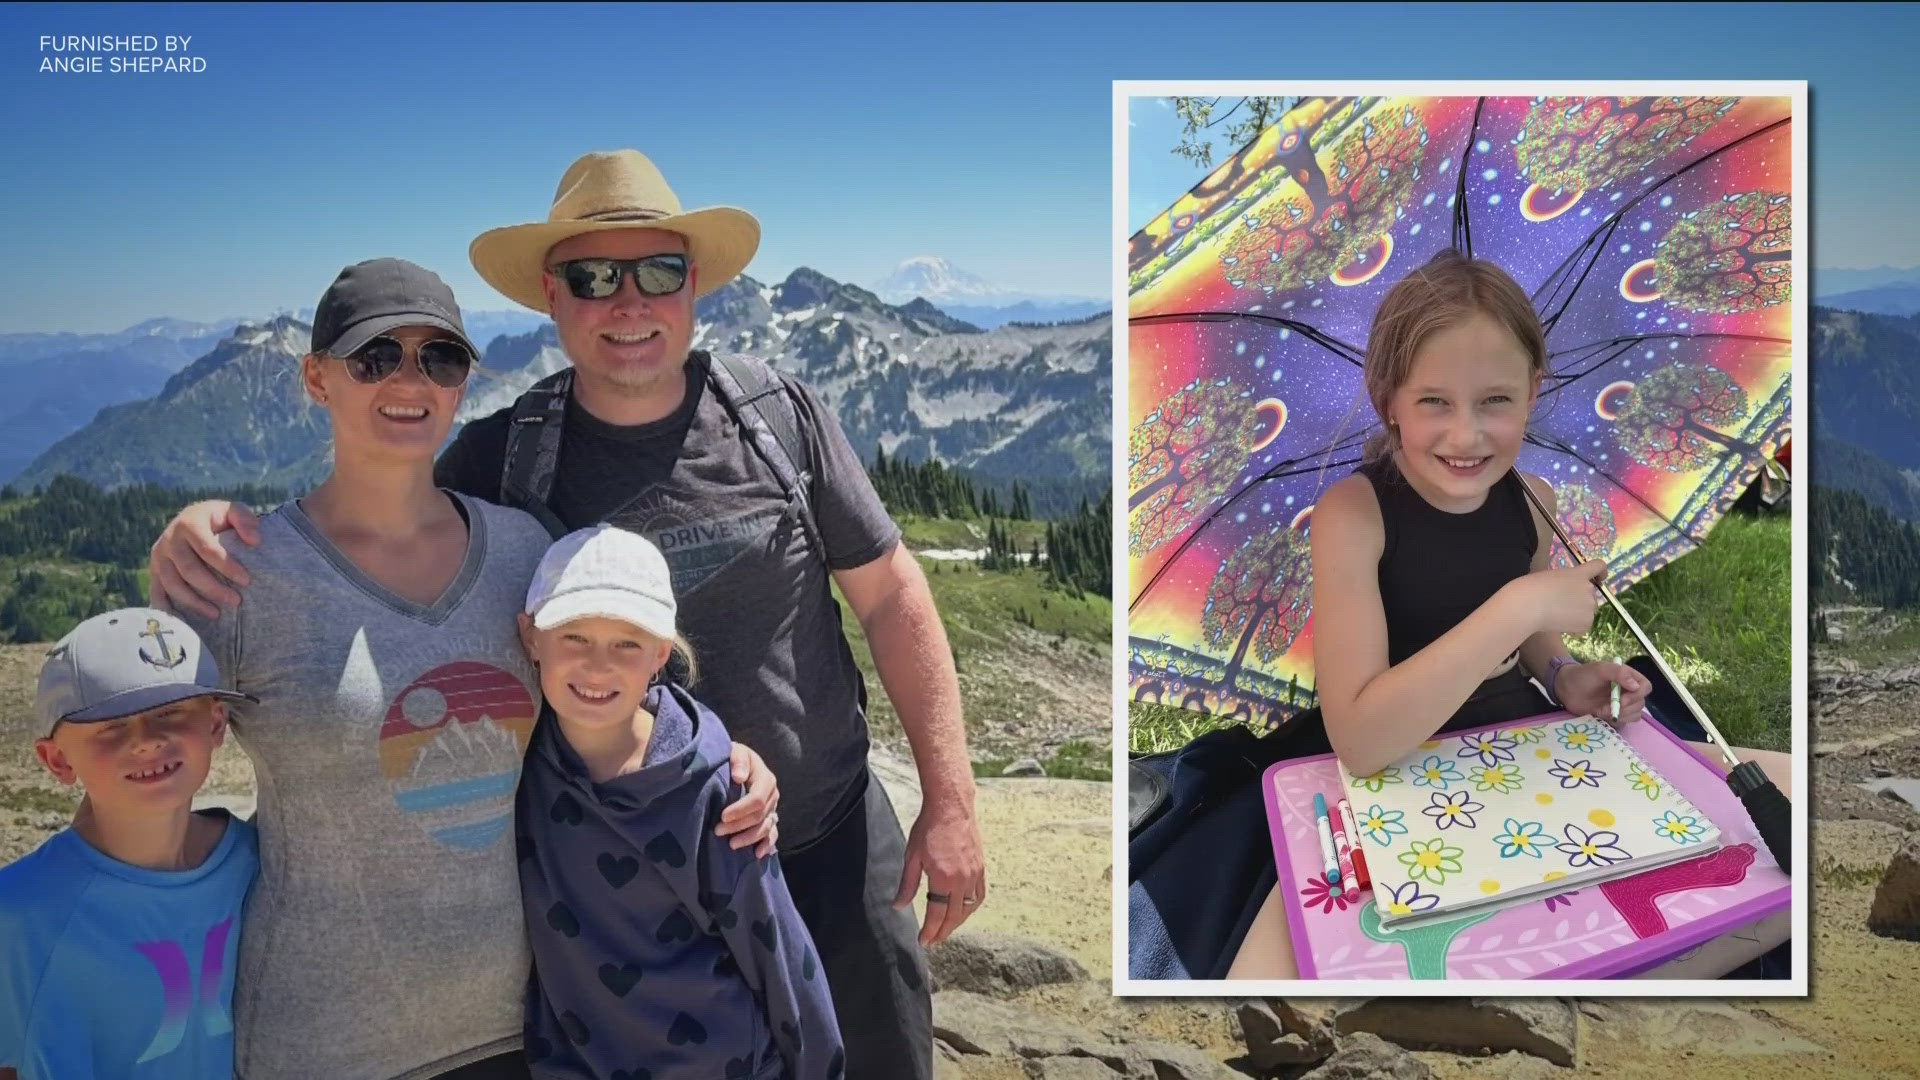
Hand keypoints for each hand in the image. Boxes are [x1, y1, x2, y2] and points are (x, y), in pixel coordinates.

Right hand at [147, 500, 260, 619]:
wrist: (193, 519)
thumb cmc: (219, 518)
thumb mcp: (233, 511)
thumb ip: (245, 520)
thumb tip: (255, 541)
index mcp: (188, 523)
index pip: (208, 549)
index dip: (227, 566)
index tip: (247, 580)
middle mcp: (169, 540)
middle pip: (189, 570)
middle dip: (213, 588)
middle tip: (236, 601)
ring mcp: (159, 556)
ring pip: (173, 584)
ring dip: (194, 602)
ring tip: (217, 614)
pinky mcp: (154, 570)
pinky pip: (157, 592)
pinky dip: (167, 608)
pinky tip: (183, 622)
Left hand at [717, 741, 779, 857]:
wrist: (736, 764)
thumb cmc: (732, 758)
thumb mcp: (735, 751)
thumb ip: (738, 760)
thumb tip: (739, 777)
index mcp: (765, 778)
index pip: (757, 798)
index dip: (741, 810)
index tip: (722, 816)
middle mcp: (772, 795)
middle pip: (760, 816)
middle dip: (739, 826)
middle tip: (717, 831)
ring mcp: (772, 808)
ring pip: (766, 828)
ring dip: (749, 838)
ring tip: (731, 844)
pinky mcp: (770, 819)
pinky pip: (773, 835)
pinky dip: (766, 845)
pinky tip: (756, 854)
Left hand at [892, 797, 986, 946]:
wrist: (951, 807)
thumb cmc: (928, 829)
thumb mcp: (912, 857)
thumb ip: (907, 885)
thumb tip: (898, 906)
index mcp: (943, 878)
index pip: (936, 914)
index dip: (930, 931)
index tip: (923, 941)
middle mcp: (962, 880)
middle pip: (954, 916)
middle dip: (942, 932)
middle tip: (933, 942)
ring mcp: (974, 874)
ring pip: (968, 908)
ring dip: (956, 923)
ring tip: (945, 930)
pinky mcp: (980, 868)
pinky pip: (978, 896)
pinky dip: (970, 908)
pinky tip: (962, 912)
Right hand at [1515, 559, 1606, 636]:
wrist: (1526, 606)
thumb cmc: (1530, 588)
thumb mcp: (1550, 577)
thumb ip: (1565, 582)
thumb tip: (1567, 593)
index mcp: (1579, 573)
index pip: (1599, 566)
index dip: (1601, 572)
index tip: (1599, 577)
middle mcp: (1588, 588)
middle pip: (1591, 593)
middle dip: (1580, 598)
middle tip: (1560, 604)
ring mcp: (1589, 606)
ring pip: (1588, 609)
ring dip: (1577, 612)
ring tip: (1557, 615)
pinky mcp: (1587, 622)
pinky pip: (1585, 625)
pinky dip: (1575, 627)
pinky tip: (1560, 625)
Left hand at [1554, 660, 1648, 724]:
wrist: (1566, 688)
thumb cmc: (1583, 675)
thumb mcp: (1600, 669)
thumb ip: (1619, 673)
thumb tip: (1636, 686)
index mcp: (1628, 677)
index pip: (1645, 687)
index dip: (1637, 695)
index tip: (1622, 700)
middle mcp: (1628, 691)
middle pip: (1640, 703)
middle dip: (1625, 708)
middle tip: (1606, 707)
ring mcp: (1622, 704)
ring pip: (1635, 714)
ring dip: (1620, 715)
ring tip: (1602, 710)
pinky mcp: (1614, 714)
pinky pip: (1625, 721)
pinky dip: (1616, 721)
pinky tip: (1602, 715)